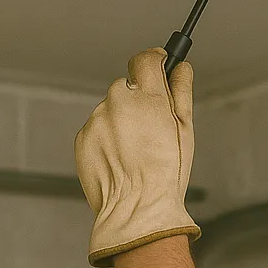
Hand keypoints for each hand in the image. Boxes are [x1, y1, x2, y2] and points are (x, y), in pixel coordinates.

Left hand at [75, 47, 200, 266]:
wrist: (136, 209)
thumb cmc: (166, 172)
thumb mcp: (185, 129)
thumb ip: (181, 90)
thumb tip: (181, 67)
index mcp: (147, 95)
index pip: (145, 59)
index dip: (154, 60)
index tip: (158, 65)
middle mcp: (118, 101)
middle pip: (126, 85)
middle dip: (138, 98)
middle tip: (151, 126)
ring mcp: (97, 119)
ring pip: (110, 108)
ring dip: (121, 120)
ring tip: (135, 151)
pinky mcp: (82, 137)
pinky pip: (96, 128)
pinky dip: (106, 138)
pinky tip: (120, 158)